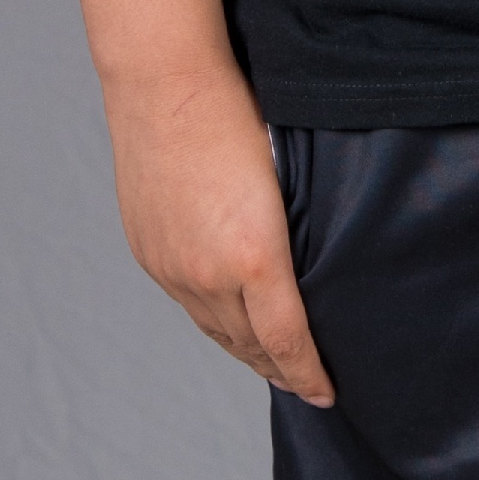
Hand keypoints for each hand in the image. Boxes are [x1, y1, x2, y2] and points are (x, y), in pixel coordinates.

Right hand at [102, 55, 334, 403]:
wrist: (165, 85)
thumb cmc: (240, 116)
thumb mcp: (289, 180)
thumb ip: (298, 235)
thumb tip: (314, 272)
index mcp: (256, 257)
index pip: (288, 340)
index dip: (309, 374)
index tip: (328, 394)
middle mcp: (209, 275)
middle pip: (251, 346)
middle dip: (282, 370)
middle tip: (307, 384)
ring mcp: (173, 268)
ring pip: (216, 332)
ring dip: (246, 353)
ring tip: (272, 365)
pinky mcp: (150, 255)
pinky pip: (188, 306)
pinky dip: (214, 323)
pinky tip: (230, 324)